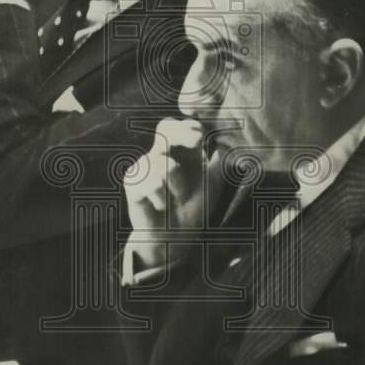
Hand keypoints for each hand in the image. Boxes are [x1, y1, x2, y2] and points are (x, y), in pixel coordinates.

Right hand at [123, 117, 208, 268]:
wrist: (173, 238)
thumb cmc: (193, 209)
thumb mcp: (213, 186)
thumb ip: (221, 163)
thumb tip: (232, 141)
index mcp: (184, 151)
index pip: (185, 127)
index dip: (193, 126)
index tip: (202, 136)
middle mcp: (164, 153)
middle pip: (167, 127)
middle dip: (181, 132)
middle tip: (196, 140)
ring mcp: (145, 165)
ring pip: (162, 161)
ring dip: (177, 186)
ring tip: (176, 200)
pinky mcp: (132, 181)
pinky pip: (149, 182)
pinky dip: (160, 198)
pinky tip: (160, 206)